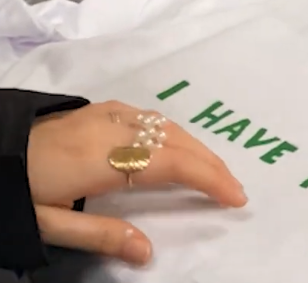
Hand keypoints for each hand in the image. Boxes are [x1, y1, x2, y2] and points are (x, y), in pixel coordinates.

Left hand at [27, 101, 246, 265]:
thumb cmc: (20, 188)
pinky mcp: (105, 108)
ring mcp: (112, 114)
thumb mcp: (49, 223)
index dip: (208, 177)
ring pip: (169, 125)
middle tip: (235, 188)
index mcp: (105, 160)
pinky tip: (181, 146)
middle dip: (212, 163)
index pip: (171, 164)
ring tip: (215, 171)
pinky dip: (176, 132)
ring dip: (197, 147)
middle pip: (178, 142)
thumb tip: (147, 251)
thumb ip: (100, 236)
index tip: (235, 196)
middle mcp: (117, 130)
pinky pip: (153, 117)